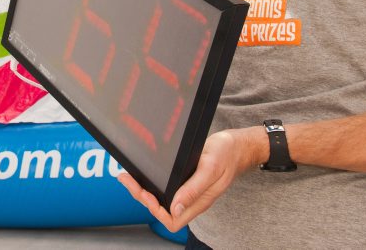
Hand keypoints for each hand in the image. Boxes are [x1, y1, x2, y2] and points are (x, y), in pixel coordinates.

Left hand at [117, 128, 263, 231]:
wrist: (237, 145)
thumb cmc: (227, 155)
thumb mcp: (210, 168)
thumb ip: (194, 190)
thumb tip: (176, 208)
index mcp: (199, 201)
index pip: (173, 220)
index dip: (156, 210)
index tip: (146, 193)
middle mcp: (192, 200)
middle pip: (162, 210)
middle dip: (142, 197)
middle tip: (128, 180)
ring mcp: (189, 191)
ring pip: (162, 200)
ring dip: (143, 190)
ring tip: (128, 177)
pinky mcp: (186, 181)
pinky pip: (166, 189)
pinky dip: (151, 182)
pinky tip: (142, 174)